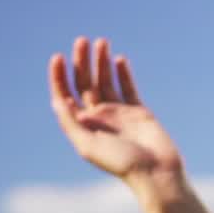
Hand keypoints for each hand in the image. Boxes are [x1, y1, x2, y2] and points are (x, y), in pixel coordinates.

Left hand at [48, 37, 184, 193]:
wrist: (156, 172)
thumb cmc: (121, 163)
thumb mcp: (88, 145)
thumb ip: (70, 123)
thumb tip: (57, 100)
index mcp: (84, 126)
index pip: (65, 96)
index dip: (59, 77)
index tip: (58, 57)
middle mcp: (99, 118)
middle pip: (85, 83)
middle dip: (81, 62)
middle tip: (82, 40)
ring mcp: (119, 113)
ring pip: (106, 81)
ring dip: (101, 62)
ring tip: (101, 41)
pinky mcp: (139, 112)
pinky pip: (128, 88)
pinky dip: (123, 73)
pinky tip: (119, 60)